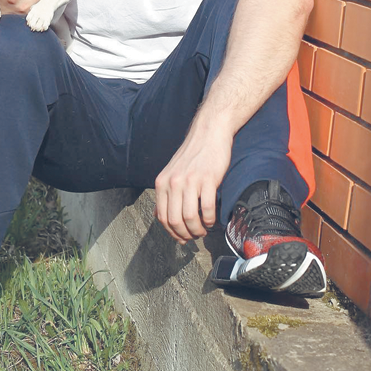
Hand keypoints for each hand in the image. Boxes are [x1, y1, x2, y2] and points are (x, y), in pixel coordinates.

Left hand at [154, 121, 232, 242]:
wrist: (208, 133)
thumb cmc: (192, 155)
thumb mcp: (171, 172)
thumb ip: (165, 193)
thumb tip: (158, 216)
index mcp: (162, 182)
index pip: (162, 217)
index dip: (172, 233)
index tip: (182, 238)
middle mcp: (173, 182)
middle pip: (175, 221)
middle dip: (186, 235)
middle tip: (195, 236)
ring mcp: (190, 181)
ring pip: (190, 218)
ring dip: (198, 230)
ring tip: (204, 229)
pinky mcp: (208, 179)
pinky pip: (207, 208)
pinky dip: (210, 220)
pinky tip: (212, 220)